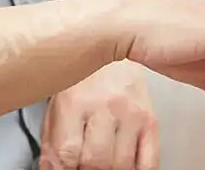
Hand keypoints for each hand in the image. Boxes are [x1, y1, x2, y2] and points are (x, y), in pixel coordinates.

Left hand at [40, 61, 158, 169]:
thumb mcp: (57, 108)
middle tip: (84, 164)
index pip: (68, 153)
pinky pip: (149, 161)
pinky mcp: (151, 119)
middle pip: (97, 160)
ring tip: (103, 161)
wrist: (110, 45)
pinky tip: (126, 166)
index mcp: (76, 101)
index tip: (67, 169)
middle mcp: (107, 104)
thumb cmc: (82, 81)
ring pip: (122, 164)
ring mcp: (132, 112)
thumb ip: (53, 145)